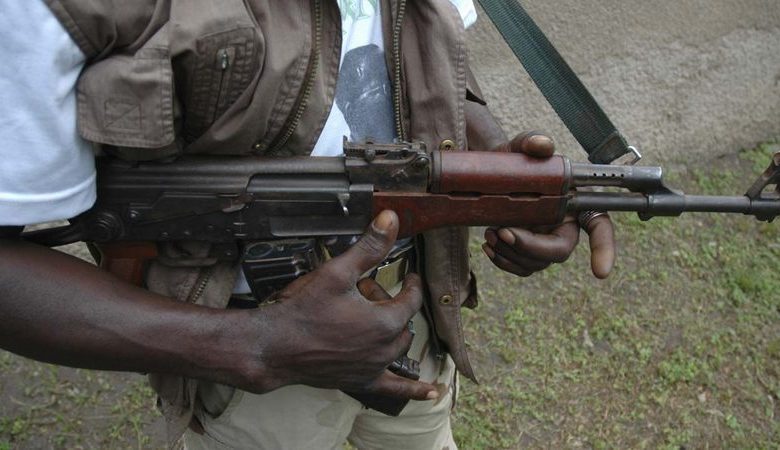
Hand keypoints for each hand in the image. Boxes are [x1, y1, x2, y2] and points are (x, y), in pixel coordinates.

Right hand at [237, 211, 437, 400]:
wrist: (276, 346)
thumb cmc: (304, 311)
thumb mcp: (338, 271)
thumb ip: (369, 247)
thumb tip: (390, 219)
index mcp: (385, 321)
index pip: (410, 299)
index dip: (411, 284)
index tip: (409, 277)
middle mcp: (384, 348)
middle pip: (402, 322)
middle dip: (390, 305)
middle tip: (366, 292)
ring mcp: (373, 367)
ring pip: (398, 348)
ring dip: (392, 332)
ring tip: (370, 317)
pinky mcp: (360, 381)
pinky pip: (393, 390)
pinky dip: (413, 392)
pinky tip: (431, 395)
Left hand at [481, 132, 615, 278]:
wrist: (489, 175)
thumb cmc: (513, 160)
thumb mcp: (519, 146)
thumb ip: (531, 141)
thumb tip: (542, 144)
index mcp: (575, 203)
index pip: (599, 227)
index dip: (604, 248)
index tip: (600, 272)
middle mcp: (564, 227)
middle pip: (559, 251)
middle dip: (530, 247)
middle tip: (503, 231)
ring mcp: (545, 243)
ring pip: (536, 263)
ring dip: (510, 253)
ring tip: (491, 232)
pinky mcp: (526, 253)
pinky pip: (520, 268)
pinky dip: (503, 261)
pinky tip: (488, 245)